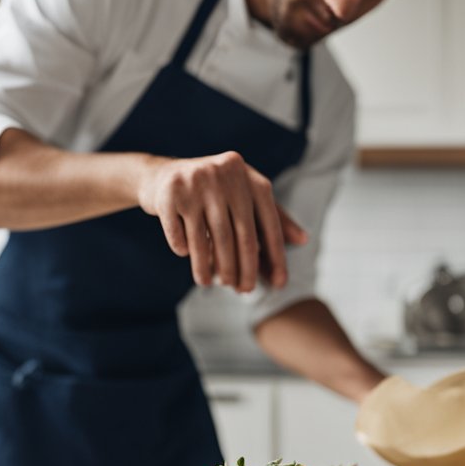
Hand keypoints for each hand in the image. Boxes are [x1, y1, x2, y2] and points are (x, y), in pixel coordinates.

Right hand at [137, 152, 306, 291]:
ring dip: (209, 269)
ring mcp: (196, 183)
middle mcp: (226, 175)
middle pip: (240, 236)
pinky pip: (180, 236)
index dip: (276, 255)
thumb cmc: (211, 193)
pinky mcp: (169, 194)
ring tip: (209, 283)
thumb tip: (304, 240)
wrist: (160, 176)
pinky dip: (184, 251)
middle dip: (242, 269)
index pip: (269, 222)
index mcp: (248, 177)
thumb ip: (272, 216)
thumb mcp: (243, 197)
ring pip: (208, 241)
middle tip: (241, 290)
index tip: (280, 283)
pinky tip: (186, 256)